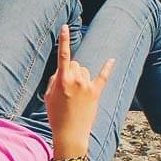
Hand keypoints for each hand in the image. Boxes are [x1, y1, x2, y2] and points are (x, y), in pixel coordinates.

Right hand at [43, 25, 112, 152]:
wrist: (71, 134)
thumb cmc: (56, 115)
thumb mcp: (48, 96)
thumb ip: (54, 80)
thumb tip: (62, 71)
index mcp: (62, 80)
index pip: (63, 55)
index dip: (64, 40)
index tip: (65, 26)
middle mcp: (77, 80)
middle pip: (75, 64)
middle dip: (70, 70)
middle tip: (65, 87)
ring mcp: (88, 86)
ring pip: (84, 70)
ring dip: (80, 76)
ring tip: (75, 93)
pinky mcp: (96, 93)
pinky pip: (103, 76)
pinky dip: (107, 67)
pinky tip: (112, 59)